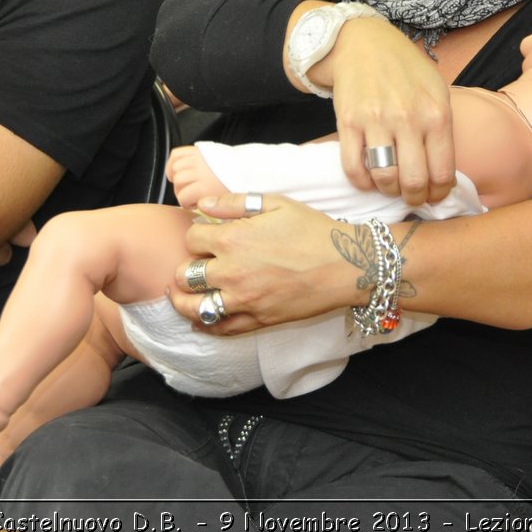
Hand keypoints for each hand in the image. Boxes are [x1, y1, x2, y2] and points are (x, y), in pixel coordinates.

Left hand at [169, 193, 361, 334]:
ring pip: (194, 307)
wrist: (347, 265)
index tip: (205, 236)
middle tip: (196, 264)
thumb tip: (203, 204)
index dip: (196, 235)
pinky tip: (202, 318)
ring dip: (184, 300)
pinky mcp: (257, 320)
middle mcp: (232, 272)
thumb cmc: (314, 231)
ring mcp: (243, 300)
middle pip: (185, 275)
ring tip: (184, 294)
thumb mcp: (276, 204)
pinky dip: (206, 325)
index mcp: (233, 240)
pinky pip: (220, 328)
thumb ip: (234, 203)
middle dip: (186, 267)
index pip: (192, 239)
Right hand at [319, 16, 455, 205]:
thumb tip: (442, 175)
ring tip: (391, 186)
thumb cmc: (406, 70)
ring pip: (385, 178)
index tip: (434, 196)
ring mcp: (376, 120)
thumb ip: (441, 130)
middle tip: (412, 197)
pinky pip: (354, 168)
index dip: (439, 194)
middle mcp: (409, 119)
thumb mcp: (437, 91)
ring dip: (389, 191)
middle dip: (414, 198)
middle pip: (414, 181)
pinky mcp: (349, 122)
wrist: (365, 43)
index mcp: (437, 114)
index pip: (443, 172)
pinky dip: (362, 182)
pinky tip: (368, 178)